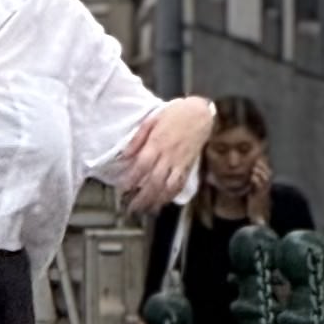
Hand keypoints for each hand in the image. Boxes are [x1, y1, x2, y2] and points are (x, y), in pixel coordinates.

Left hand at [115, 96, 216, 214]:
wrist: (201, 113)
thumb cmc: (176, 113)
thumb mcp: (152, 119)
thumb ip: (137, 139)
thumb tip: (125, 155)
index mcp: (157, 143)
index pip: (142, 166)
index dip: (131, 180)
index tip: (122, 190)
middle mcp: (168, 155)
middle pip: (154, 181)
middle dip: (142, 198)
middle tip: (131, 209)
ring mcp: (180, 162)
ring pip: (167, 187)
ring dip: (156, 201)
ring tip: (146, 211)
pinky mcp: (188, 166)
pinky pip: (180, 184)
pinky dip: (171, 196)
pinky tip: (163, 202)